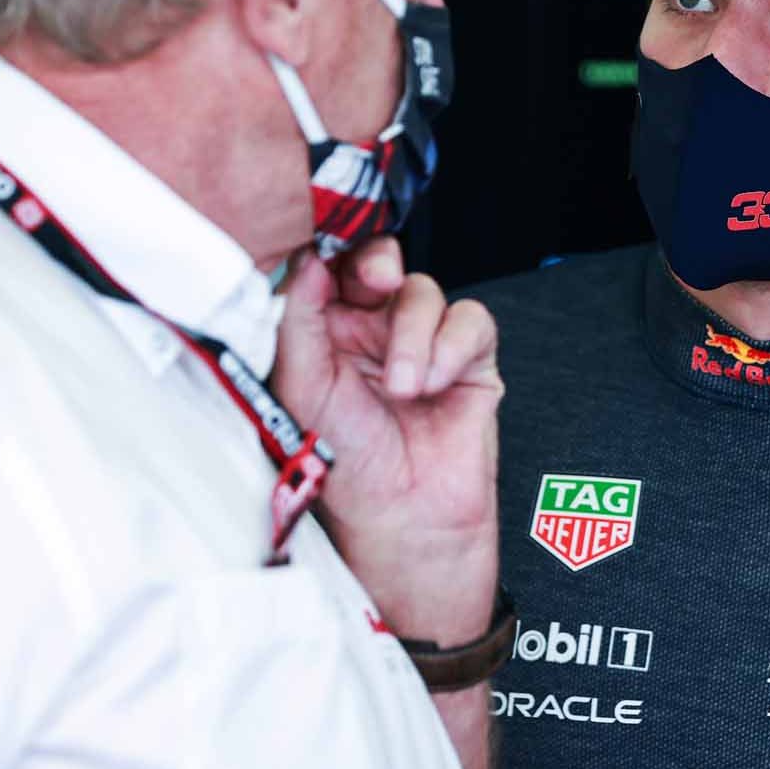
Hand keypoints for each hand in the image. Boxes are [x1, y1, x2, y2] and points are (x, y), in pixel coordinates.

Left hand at [273, 238, 502, 643]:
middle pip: (380, 261)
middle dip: (378, 265)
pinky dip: (452, 349)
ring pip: (424, 290)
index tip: (332, 253)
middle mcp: (371, 330)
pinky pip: (470, 320)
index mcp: (325, 331)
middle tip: (377, 281)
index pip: (330, 269)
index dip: (335, 251)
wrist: (403, 517)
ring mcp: (422, 341)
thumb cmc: (347, 465)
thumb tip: (305, 259)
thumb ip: (299, 318)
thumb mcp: (302, 386)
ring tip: (404, 388)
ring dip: (414, 337)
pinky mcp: (469, 358)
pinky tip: (435, 386)